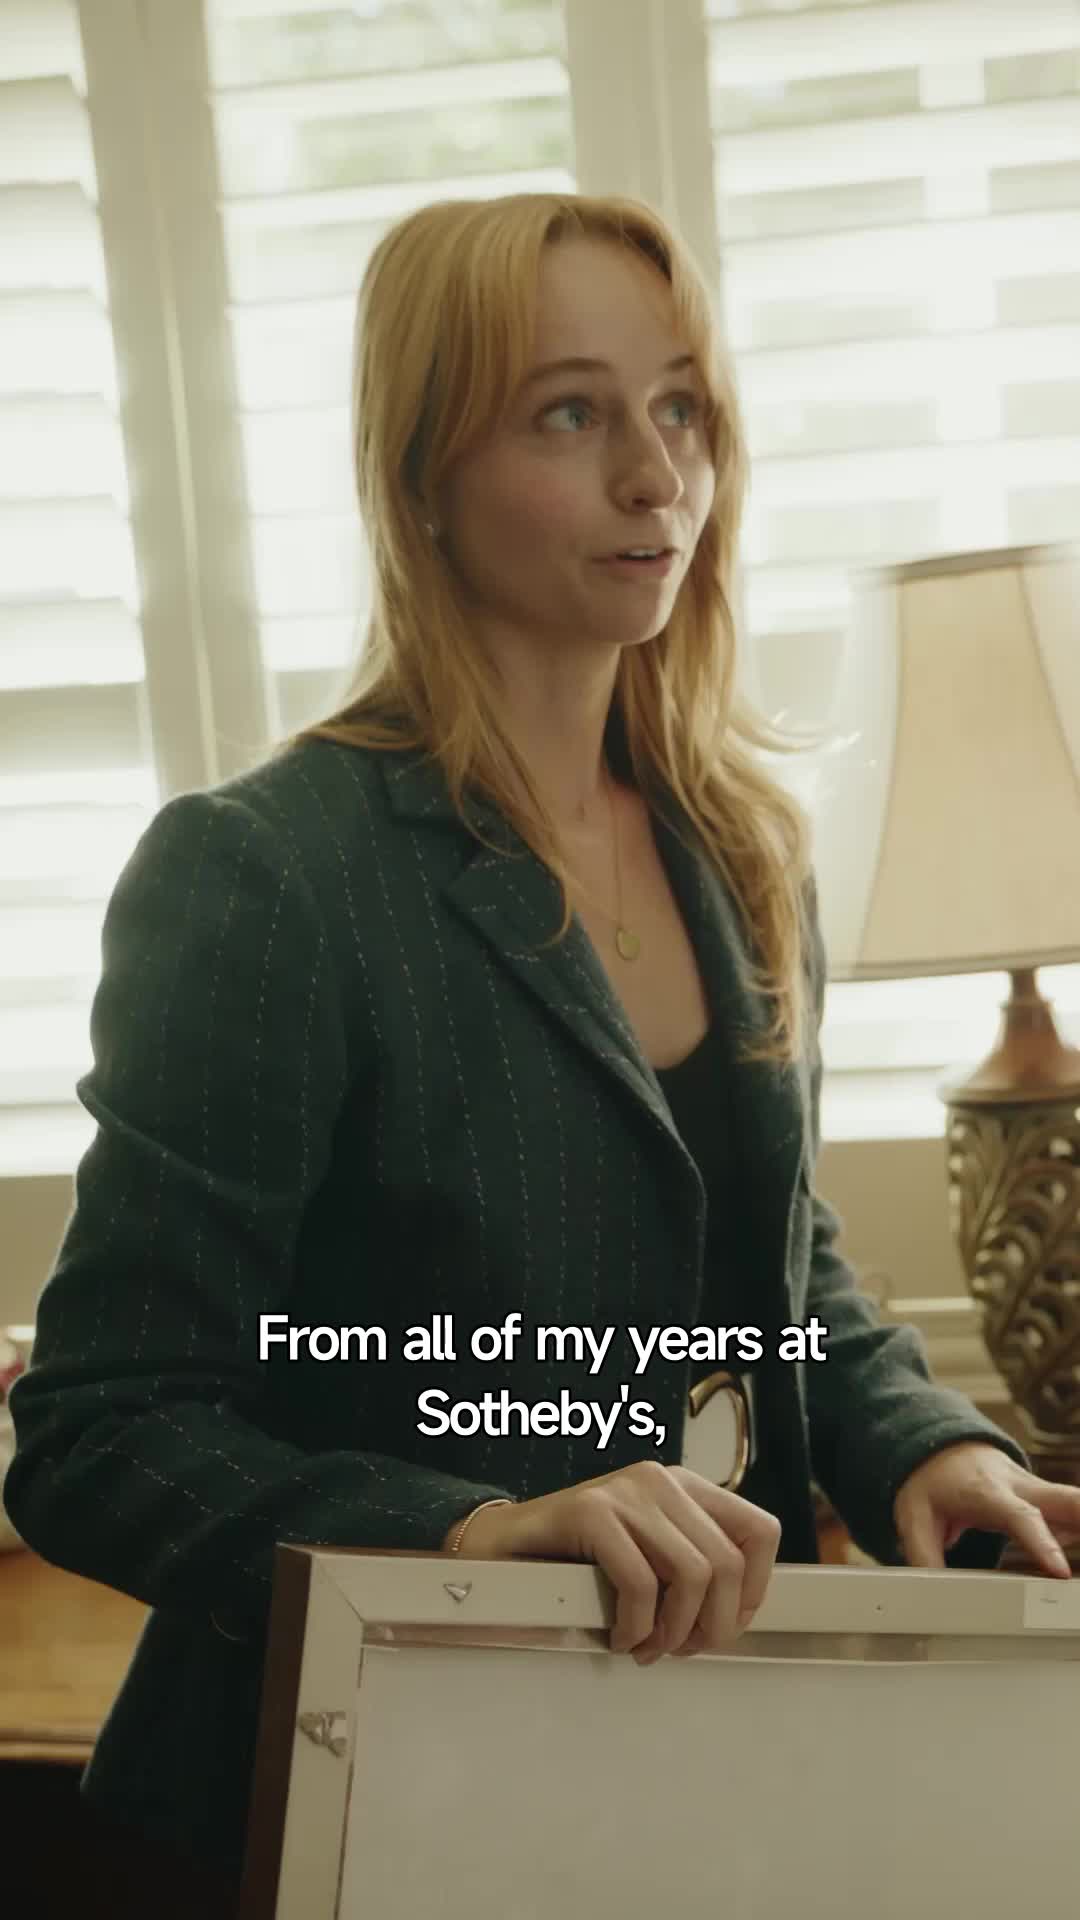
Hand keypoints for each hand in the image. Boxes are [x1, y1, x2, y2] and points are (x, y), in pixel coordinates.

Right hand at [445, 1460, 781, 1662]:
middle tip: (682, 1651)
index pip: (761, 1531)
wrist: (502, 1547)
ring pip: (692, 1574)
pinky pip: (640, 1581)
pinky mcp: (591, 1511)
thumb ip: (690, 1569)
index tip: (724, 1626)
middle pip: (728, 1563)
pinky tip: (620, 1637)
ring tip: (648, 1647)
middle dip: (713, 1625)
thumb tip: (736, 1618)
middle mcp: (662, 1481)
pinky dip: (636, 1625)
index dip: (753, 1592)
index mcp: (685, 1488)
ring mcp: (626, 1491)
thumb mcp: (648, 1557)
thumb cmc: (578, 1561)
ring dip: (674, 1630)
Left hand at [893, 1442, 1079, 1576]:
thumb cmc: (931, 1481)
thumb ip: (924, 1555)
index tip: (1059, 1571)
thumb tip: (930, 1594)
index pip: (1020, 1516)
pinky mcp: (1049, 1501)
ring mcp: (1039, 1492)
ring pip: (1078, 1505)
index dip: (1042, 1541)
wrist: (942, 1446)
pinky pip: (1076, 1514)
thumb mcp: (913, 1516)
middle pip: (1068, 1499)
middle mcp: (1021, 1487)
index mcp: (987, 1492)